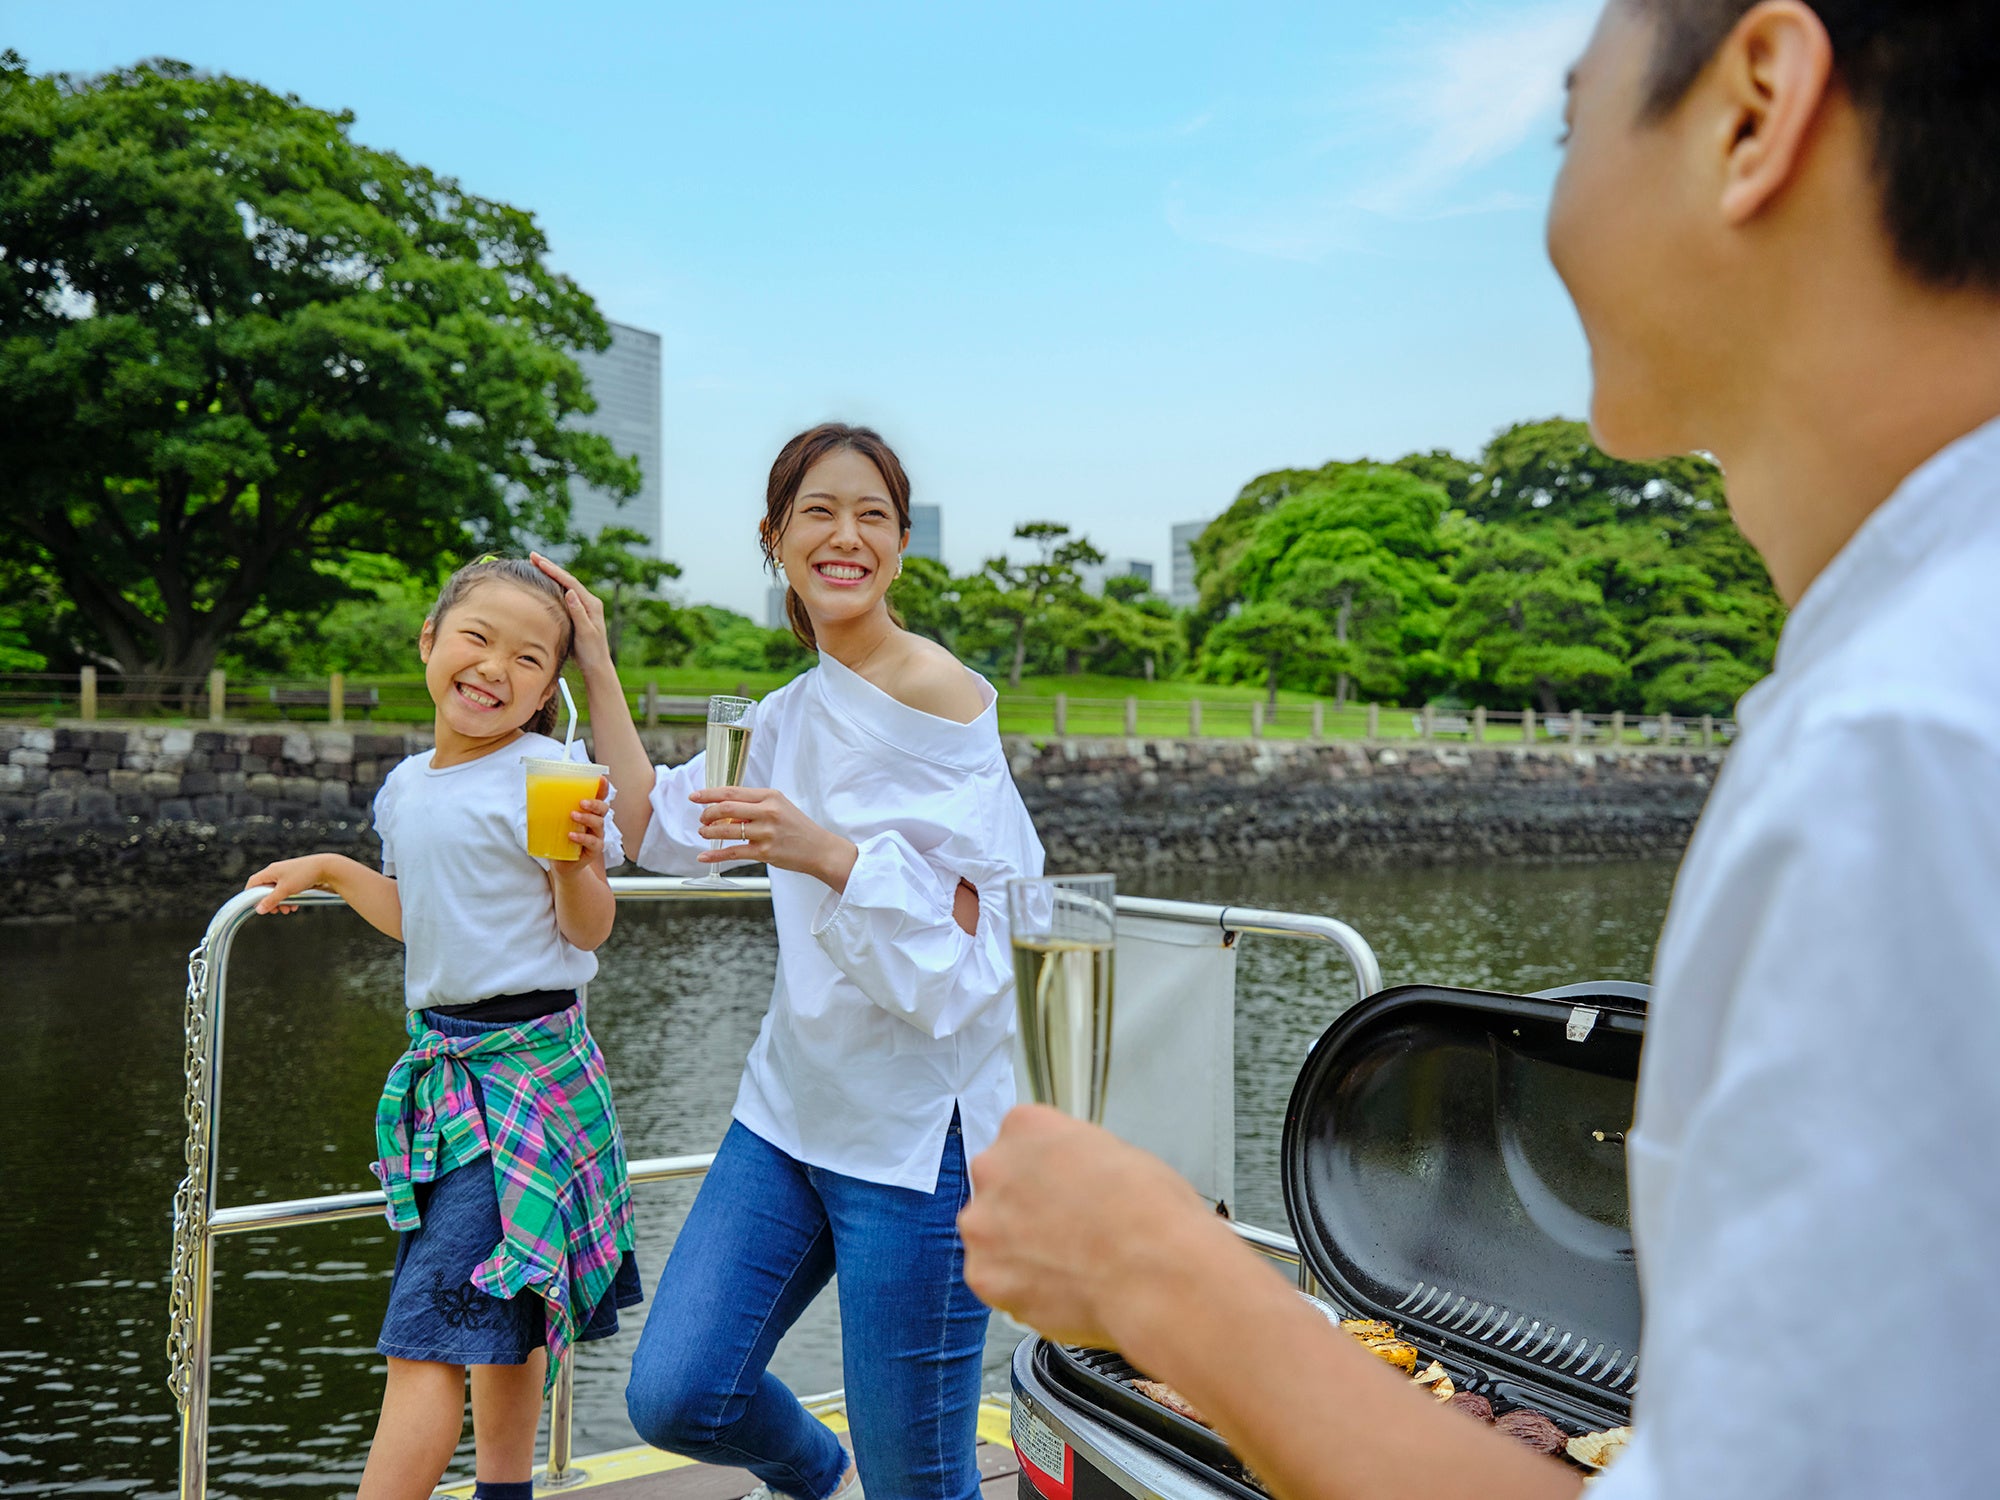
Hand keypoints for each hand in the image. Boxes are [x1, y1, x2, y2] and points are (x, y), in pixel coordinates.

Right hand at [244, 855, 328, 914]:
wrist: (326, 868)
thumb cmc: (304, 875)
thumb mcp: (285, 890)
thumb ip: (271, 901)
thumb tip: (259, 910)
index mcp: (271, 871)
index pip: (253, 882)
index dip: (251, 895)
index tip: (255, 906)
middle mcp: (277, 871)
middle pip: (266, 889)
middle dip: (270, 902)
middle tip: (275, 911)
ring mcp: (287, 874)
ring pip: (278, 891)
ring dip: (281, 902)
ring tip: (287, 910)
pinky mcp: (296, 878)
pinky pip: (288, 890)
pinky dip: (289, 898)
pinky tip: (295, 906)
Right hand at [529, 552, 612, 678]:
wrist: (597, 666)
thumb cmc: (591, 652)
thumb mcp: (585, 633)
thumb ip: (578, 613)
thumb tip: (570, 592)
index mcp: (591, 604)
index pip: (569, 582)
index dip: (553, 570)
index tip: (537, 560)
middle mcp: (589, 602)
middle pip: (566, 579)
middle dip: (549, 567)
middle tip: (532, 555)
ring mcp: (584, 607)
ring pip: (565, 585)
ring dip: (551, 574)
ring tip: (536, 564)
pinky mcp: (578, 613)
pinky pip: (564, 594)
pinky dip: (553, 586)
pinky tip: (544, 583)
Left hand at [549, 782, 609, 872]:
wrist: (563, 865)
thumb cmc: (559, 840)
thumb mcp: (554, 822)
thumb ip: (550, 810)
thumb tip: (532, 794)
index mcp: (588, 812)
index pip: (599, 797)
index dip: (602, 787)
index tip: (600, 779)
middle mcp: (595, 822)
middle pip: (603, 808)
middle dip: (594, 803)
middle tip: (581, 802)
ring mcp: (596, 836)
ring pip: (599, 823)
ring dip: (587, 818)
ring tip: (573, 816)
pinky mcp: (594, 850)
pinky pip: (593, 842)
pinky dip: (583, 838)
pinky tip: (572, 835)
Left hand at [691, 785, 857, 888]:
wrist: (819, 849)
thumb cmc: (797, 827)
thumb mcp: (779, 807)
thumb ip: (754, 806)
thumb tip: (724, 811)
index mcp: (770, 796)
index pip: (732, 792)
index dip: (709, 794)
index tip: (695, 796)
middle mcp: (768, 812)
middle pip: (726, 808)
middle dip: (707, 813)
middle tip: (702, 818)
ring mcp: (766, 832)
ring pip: (727, 830)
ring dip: (709, 832)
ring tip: (704, 833)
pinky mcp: (765, 852)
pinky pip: (733, 852)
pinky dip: (715, 854)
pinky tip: (703, 856)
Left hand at [959, 1105, 1214, 1348]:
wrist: (1154, 1277)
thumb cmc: (1153, 1215)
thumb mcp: (1122, 1155)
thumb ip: (1079, 1160)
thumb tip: (1077, 1180)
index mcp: (1027, 1126)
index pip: (1021, 1142)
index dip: (1047, 1172)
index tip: (1063, 1190)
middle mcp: (993, 1167)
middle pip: (999, 1187)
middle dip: (1025, 1208)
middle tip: (1064, 1231)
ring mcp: (983, 1223)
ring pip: (991, 1236)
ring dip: (1017, 1249)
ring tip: (1065, 1268)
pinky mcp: (984, 1275)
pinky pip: (997, 1281)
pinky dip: (1020, 1289)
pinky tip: (1058, 1291)